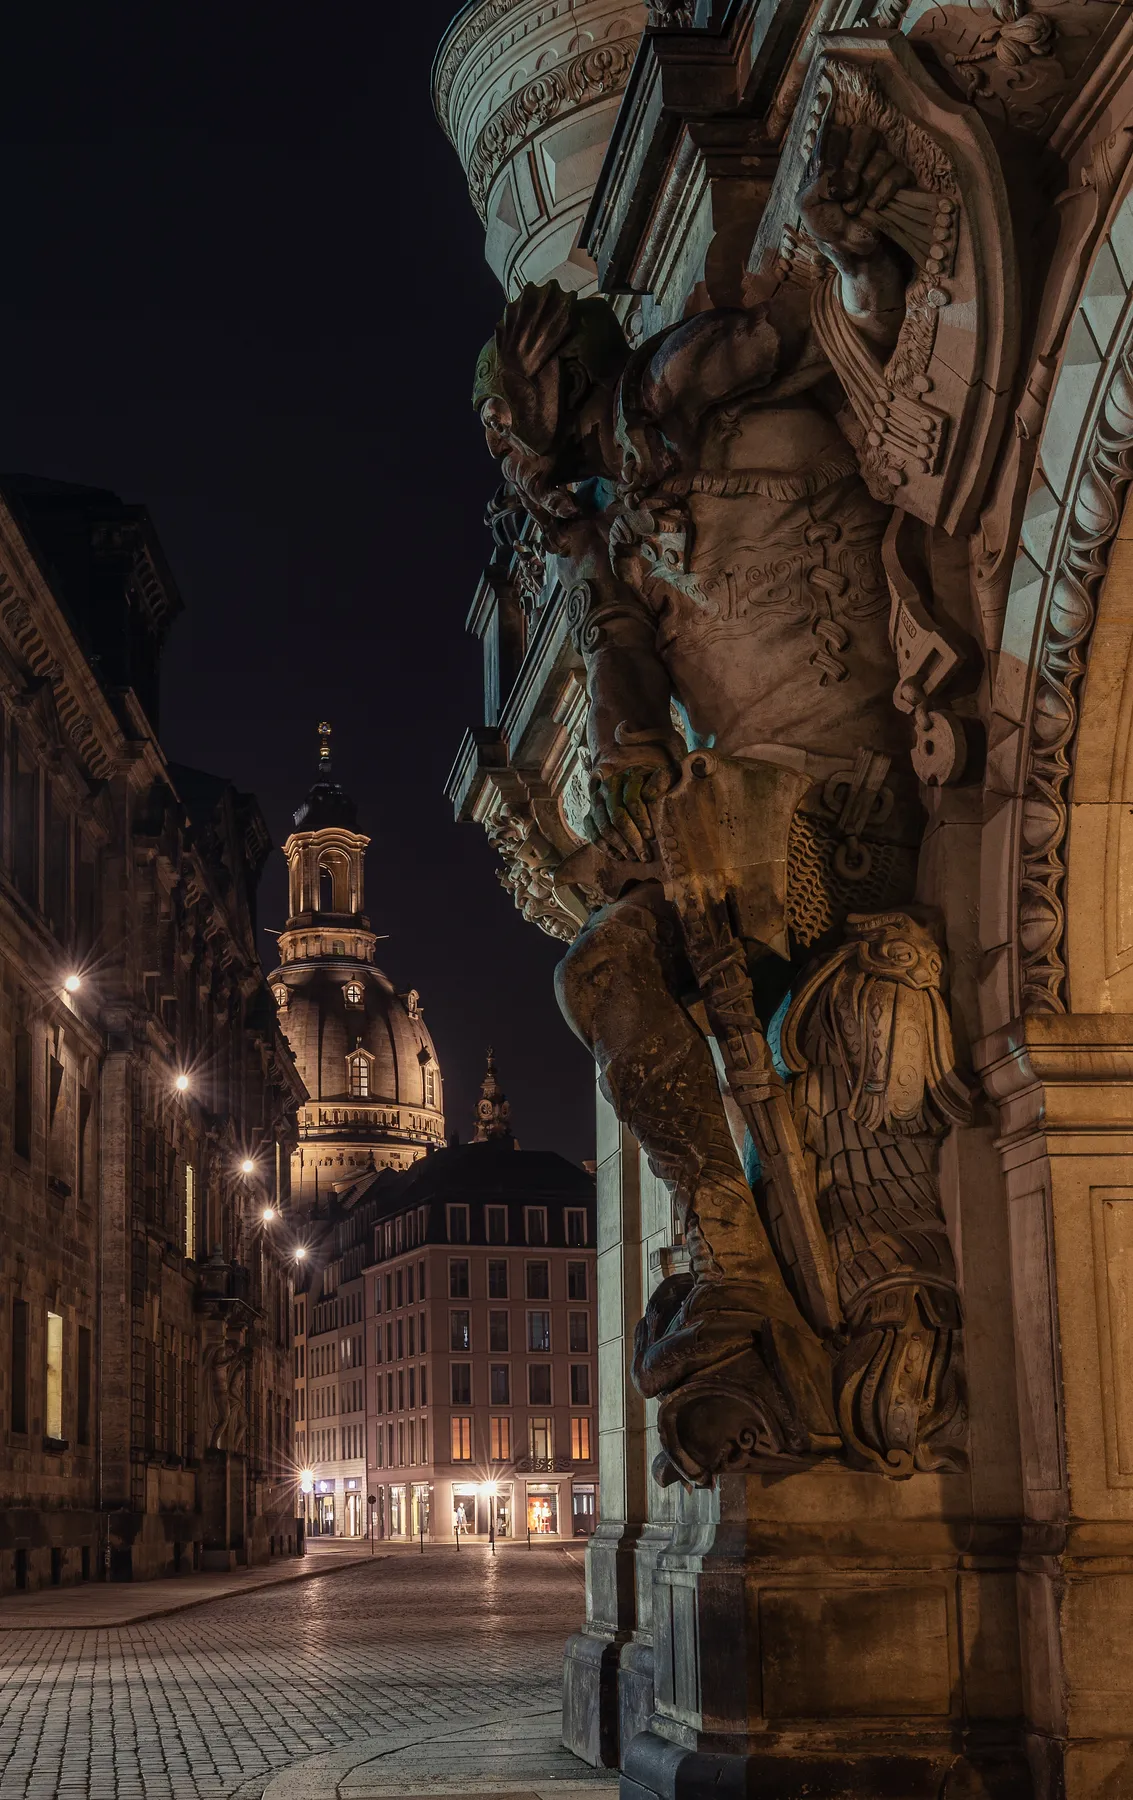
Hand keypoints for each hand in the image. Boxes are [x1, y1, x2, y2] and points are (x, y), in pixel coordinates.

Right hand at [585, 764, 670, 861]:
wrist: (639, 782)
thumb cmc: (656, 784)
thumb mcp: (665, 777)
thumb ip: (661, 781)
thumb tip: (648, 794)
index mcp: (626, 777)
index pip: (631, 800)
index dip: (641, 820)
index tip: (651, 836)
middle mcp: (608, 787)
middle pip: (616, 816)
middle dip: (631, 838)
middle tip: (644, 854)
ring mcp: (596, 801)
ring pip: (603, 827)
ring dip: (619, 845)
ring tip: (633, 856)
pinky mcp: (590, 814)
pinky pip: (591, 832)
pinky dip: (603, 846)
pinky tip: (618, 855)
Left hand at [799, 122, 910, 270]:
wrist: (854, 252)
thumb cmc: (829, 227)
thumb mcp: (808, 206)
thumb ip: (814, 183)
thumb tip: (841, 175)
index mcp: (834, 155)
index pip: (837, 131)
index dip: (834, 148)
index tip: (829, 174)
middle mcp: (858, 155)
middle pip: (864, 133)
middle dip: (854, 159)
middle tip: (847, 187)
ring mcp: (881, 166)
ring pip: (882, 155)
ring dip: (866, 184)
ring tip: (853, 209)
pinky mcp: (900, 180)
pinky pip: (898, 173)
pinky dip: (884, 191)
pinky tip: (874, 208)